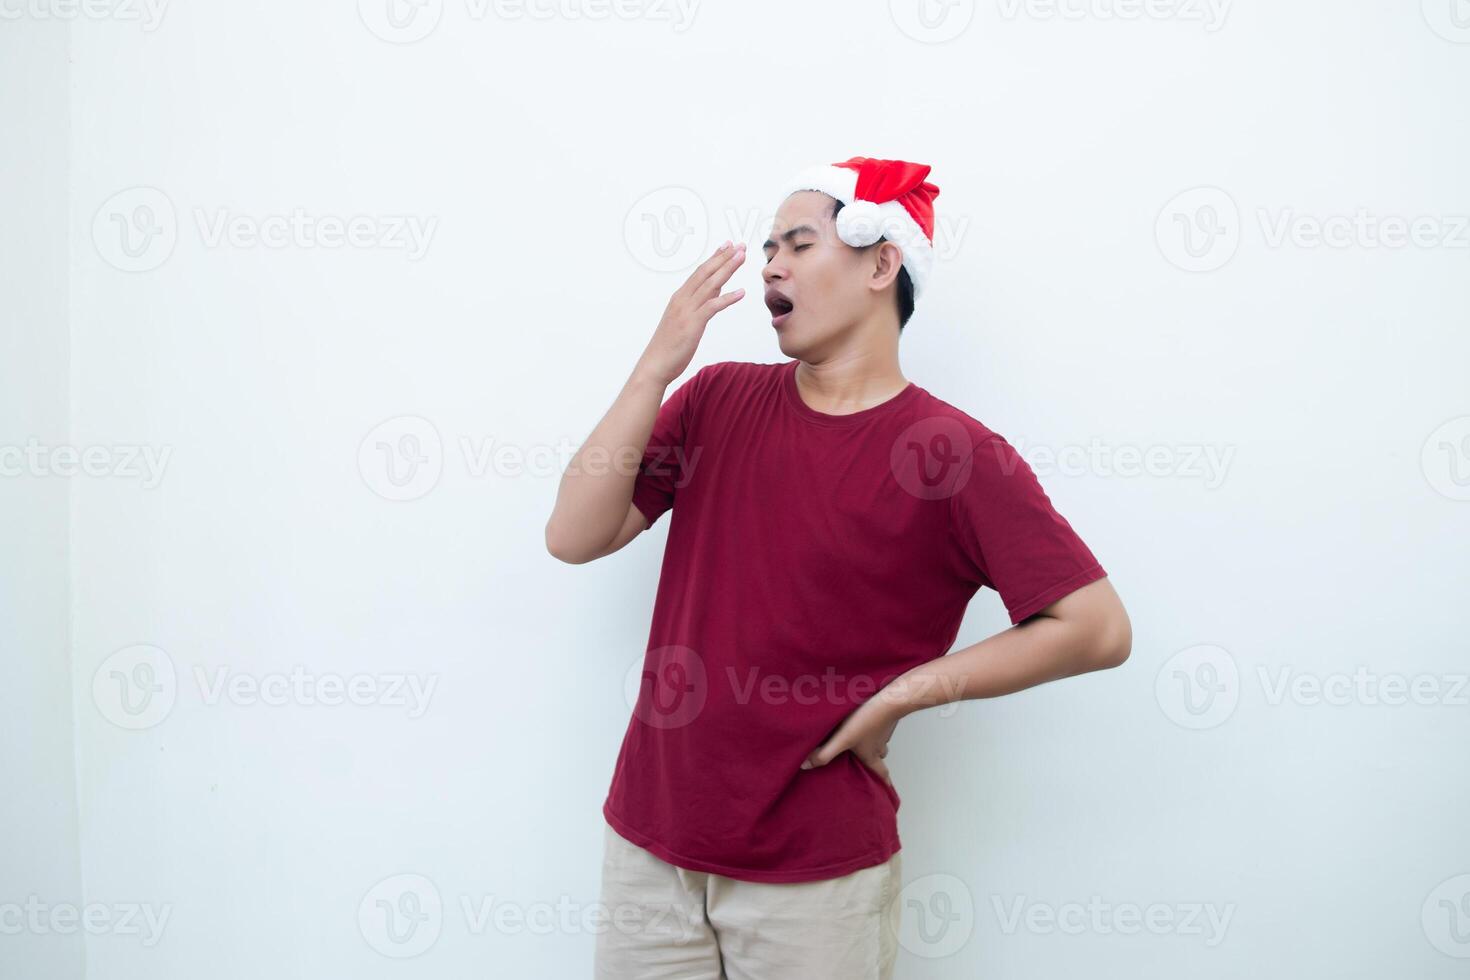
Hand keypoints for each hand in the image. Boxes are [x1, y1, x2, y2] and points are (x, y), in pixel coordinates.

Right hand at [636, 241, 746, 385]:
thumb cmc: (669, 346)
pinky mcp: (692, 324)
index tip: (727, 245)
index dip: (714, 257)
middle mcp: (682, 299)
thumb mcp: (685, 320)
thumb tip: (716, 291)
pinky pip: (712, 307)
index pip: (700, 272)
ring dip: (727, 269)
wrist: (655, 364)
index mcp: (680, 297)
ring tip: (742, 257)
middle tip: (739, 244)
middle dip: (724, 257)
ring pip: (710, 284)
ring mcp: (687, 311)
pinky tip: (741, 292)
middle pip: (706, 272)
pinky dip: (727, 298)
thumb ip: (700, 304)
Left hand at [800, 695, 900, 787]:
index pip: (880, 773)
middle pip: (879, 757)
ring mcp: (883, 729)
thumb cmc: (866, 721)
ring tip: (861, 739)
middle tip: (868, 762)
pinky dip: (872, 725)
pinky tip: (862, 718)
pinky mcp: (882, 715)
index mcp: (871, 755)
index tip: (885, 789)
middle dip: (874, 760)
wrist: (888, 698)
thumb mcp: (843, 740)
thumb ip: (824, 754)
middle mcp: (879, 744)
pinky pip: (878, 724)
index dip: (883, 782)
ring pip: (879, 740)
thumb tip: (806, 767)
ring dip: (872, 742)